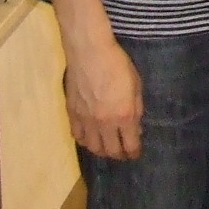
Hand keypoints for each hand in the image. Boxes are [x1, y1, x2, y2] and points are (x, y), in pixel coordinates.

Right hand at [63, 38, 142, 159]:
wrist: (90, 53)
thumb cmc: (118, 64)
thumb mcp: (136, 85)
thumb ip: (137, 108)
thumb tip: (136, 128)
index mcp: (124, 116)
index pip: (130, 145)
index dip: (134, 152)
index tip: (136, 154)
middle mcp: (104, 123)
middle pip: (110, 150)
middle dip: (119, 155)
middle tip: (123, 153)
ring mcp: (86, 120)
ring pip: (92, 147)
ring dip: (101, 150)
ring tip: (107, 148)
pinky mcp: (72, 114)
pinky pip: (77, 136)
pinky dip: (85, 141)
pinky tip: (90, 138)